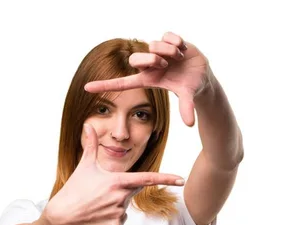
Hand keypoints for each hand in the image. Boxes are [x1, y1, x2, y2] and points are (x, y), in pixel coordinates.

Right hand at [44, 123, 184, 224]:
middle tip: (101, 192)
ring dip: (116, 205)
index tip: (181, 179)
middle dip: (121, 190)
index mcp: (117, 181)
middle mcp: (121, 197)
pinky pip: (121, 220)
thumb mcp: (84, 166)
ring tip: (98, 204)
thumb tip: (88, 125)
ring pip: (126, 207)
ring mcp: (119, 213)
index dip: (166, 178)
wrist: (62, 216)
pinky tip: (98, 215)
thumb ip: (91, 145)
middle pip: (132, 192)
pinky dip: (112, 218)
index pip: (147, 178)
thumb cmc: (74, 188)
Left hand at [84, 31, 212, 126]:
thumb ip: (186, 108)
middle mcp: (150, 66)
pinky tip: (183, 49)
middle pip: (136, 58)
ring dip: (168, 51)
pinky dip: (176, 41)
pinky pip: (166, 35)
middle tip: (167, 64)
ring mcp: (158, 52)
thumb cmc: (190, 87)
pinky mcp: (167, 41)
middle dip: (152, 59)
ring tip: (179, 57)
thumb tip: (190, 124)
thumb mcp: (187, 97)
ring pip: (153, 45)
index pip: (122, 83)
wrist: (202, 75)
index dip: (104, 86)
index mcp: (148, 79)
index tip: (86, 89)